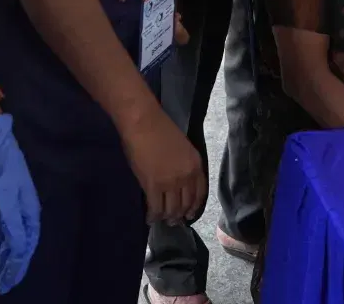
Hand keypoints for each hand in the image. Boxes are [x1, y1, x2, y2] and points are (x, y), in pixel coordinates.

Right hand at [117, 109, 203, 226]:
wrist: (144, 122)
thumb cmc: (160, 129)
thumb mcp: (182, 147)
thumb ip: (183, 165)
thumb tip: (176, 182)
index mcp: (196, 164)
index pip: (200, 193)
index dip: (194, 206)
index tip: (189, 214)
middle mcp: (187, 176)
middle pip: (186, 204)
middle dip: (180, 215)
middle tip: (173, 221)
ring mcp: (171, 182)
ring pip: (172, 209)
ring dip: (167, 217)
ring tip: (161, 220)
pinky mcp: (154, 186)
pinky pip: (156, 207)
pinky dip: (153, 216)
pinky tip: (150, 218)